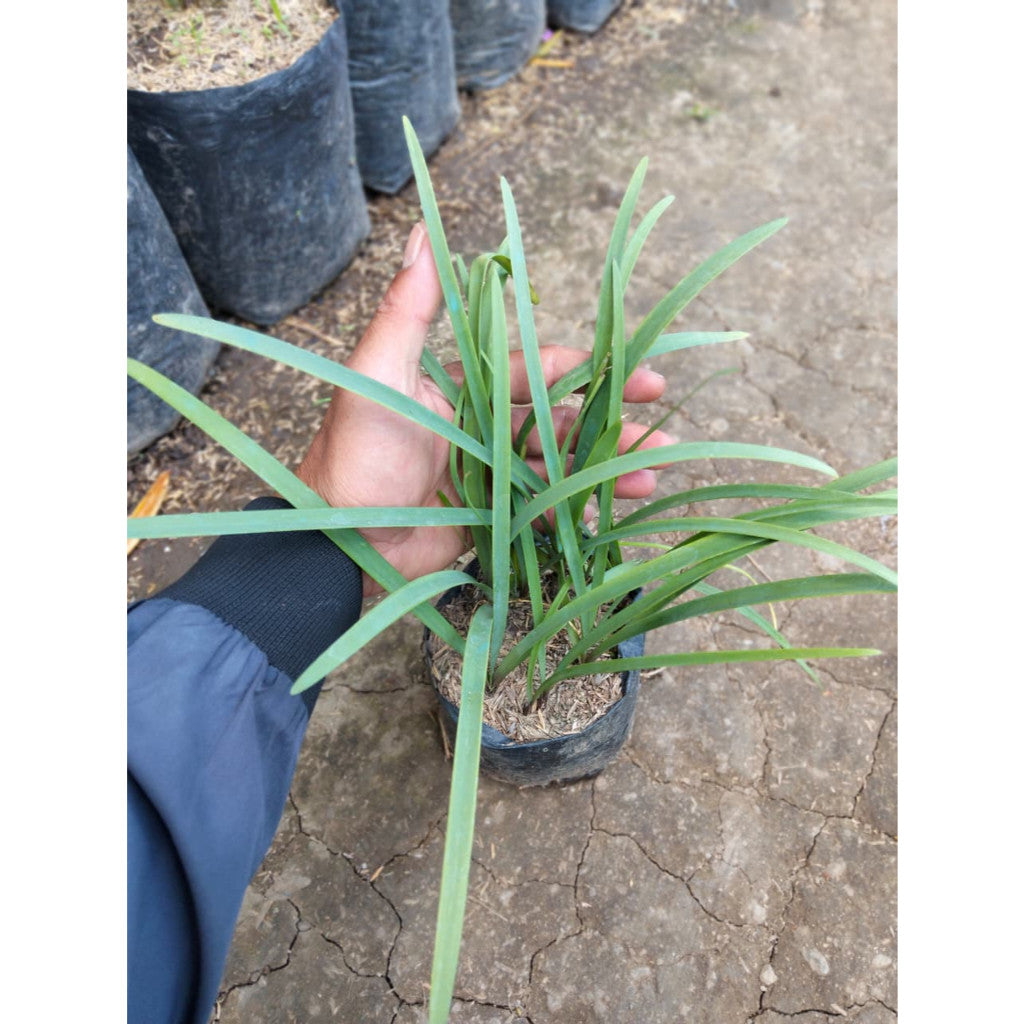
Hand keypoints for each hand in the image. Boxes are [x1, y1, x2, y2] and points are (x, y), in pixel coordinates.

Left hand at [297, 223, 672, 595]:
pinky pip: (543, 512)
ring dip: (606, 467)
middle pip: (560, 418)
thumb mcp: (377, 374)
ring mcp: (489, 477)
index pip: (536, 369)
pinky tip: (612, 512)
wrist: (334, 542)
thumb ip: (407, 309)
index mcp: (461, 389)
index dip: (586, 365)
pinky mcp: (490, 520)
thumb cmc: (353, 454)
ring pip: (560, 465)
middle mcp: (480, 428)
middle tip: (663, 427)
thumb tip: (422, 230)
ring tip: (653, 473)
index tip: (635, 366)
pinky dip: (578, 511)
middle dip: (611, 420)